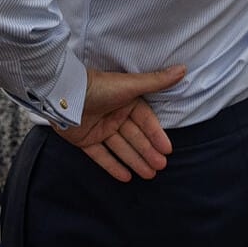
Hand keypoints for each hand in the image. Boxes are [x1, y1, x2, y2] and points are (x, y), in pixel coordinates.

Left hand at [58, 63, 185, 180]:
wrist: (65, 94)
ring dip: (135, 161)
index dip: (157, 136)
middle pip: (135, 138)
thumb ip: (157, 81)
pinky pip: (100, 155)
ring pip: (121, 148)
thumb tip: (183, 69)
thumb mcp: (131, 84)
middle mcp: (115, 117)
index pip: (146, 122)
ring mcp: (100, 129)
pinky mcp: (84, 140)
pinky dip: (112, 166)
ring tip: (148, 175)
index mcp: (127, 103)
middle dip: (148, 153)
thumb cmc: (100, 86)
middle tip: (160, 167)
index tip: (167, 150)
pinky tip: (125, 177)